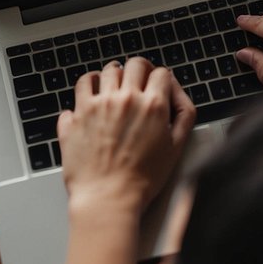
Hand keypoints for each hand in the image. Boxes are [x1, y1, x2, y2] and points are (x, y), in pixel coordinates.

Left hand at [57, 57, 195, 218]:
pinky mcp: (78, 114)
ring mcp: (98, 104)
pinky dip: (89, 84)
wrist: (108, 199)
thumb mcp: (176, 149)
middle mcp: (125, 99)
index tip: (157, 85)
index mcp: (153, 106)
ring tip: (115, 86)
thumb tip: (178, 95)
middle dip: (140, 70)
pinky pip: (82, 85)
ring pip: (107, 70)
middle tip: (139, 80)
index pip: (161, 73)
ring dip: (114, 75)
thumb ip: (184, 116)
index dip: (162, 78)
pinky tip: (94, 93)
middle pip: (135, 64)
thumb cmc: (142, 180)